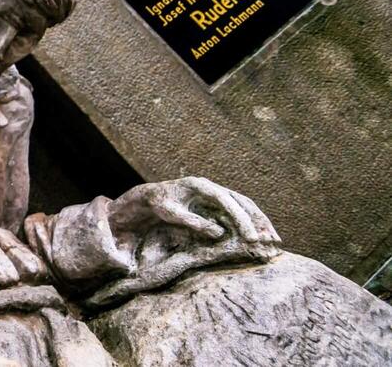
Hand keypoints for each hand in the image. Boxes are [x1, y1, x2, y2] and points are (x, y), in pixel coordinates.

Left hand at [108, 177, 279, 245]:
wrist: (152, 196)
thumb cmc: (159, 204)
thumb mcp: (171, 213)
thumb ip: (193, 222)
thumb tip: (220, 233)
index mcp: (200, 185)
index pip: (227, 201)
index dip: (241, 219)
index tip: (251, 238)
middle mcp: (212, 186)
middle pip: (242, 201)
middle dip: (258, 221)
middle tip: (271, 241)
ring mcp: (216, 192)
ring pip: (245, 204)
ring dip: (260, 221)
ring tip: (274, 240)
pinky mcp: (218, 200)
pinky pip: (240, 209)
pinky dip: (252, 221)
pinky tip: (261, 235)